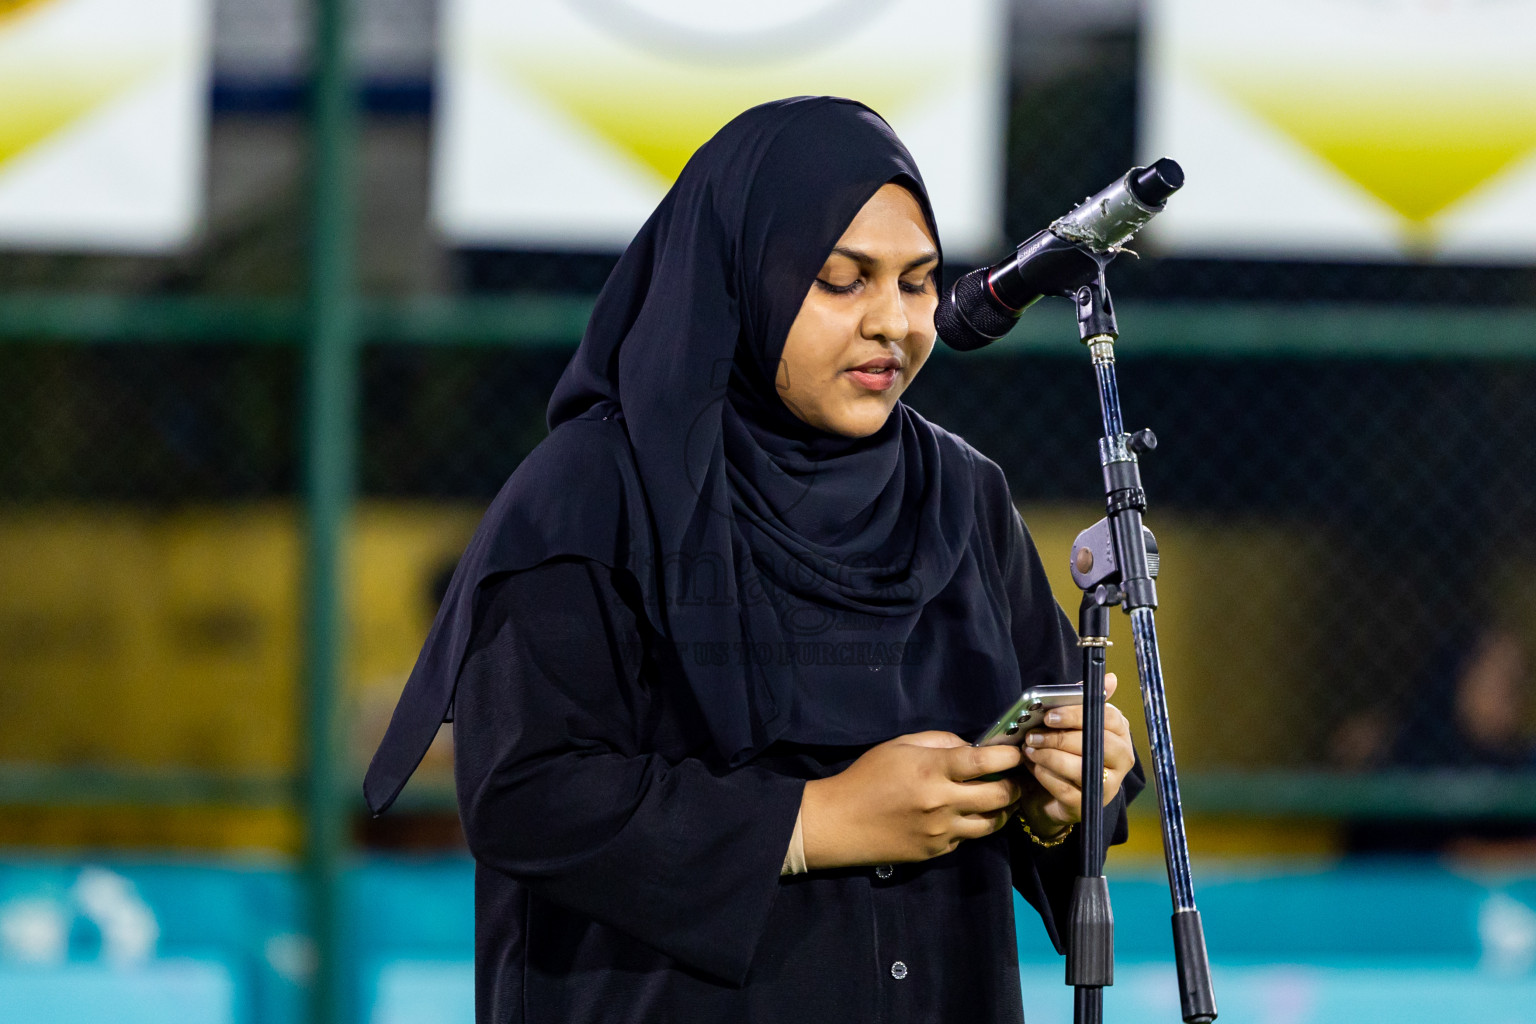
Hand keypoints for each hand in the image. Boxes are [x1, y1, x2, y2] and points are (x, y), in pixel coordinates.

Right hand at [800, 732, 1024, 868]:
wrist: (840, 822)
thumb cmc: (867, 777)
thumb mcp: (898, 746)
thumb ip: (938, 742)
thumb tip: (970, 748)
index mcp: (931, 770)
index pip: (984, 761)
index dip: (1008, 755)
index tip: (1016, 752)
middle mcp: (941, 802)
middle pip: (999, 796)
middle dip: (1015, 785)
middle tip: (1015, 778)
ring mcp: (941, 831)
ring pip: (991, 823)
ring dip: (1002, 810)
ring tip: (1000, 799)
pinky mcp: (937, 851)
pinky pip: (967, 837)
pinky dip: (972, 824)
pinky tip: (965, 815)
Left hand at [1016, 673, 1134, 839]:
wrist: (1050, 794)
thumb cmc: (1064, 751)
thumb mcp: (1072, 724)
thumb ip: (1085, 701)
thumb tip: (1111, 678)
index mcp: (1119, 734)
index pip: (1109, 719)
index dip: (1077, 715)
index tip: (1050, 715)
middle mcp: (1121, 760)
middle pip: (1098, 744)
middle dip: (1061, 738)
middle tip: (1034, 734)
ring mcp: (1108, 786)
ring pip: (1082, 768)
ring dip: (1050, 757)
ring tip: (1030, 750)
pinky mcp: (1089, 806)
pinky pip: (1067, 790)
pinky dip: (1046, 776)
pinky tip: (1033, 768)